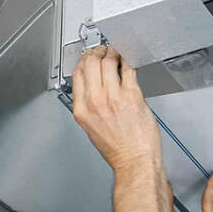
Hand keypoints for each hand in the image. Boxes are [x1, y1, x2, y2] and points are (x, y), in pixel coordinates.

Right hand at [71, 45, 161, 170]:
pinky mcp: (132, 96)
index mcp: (82, 110)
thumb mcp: (91, 128)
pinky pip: (128, 69)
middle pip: (90, 63)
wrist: (135, 161)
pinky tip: (128, 62)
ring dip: (113, 53)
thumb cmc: (117, 150)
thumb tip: (93, 88)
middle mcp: (95, 102)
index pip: (77, 74)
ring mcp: (114, 97)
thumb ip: (89, 106)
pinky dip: (128, 61)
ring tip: (117, 54)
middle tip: (103, 50)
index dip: (83, 60)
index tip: (89, 57)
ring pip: (108, 62)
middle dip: (97, 52)